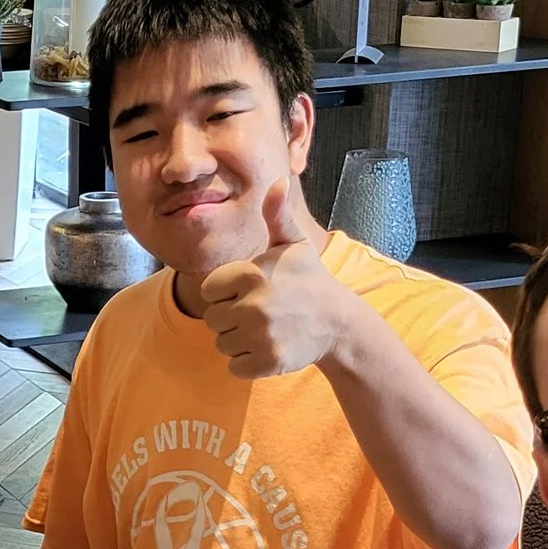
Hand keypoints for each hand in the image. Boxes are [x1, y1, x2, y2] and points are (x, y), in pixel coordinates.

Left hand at [197, 179, 366, 378]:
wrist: (338, 323)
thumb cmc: (309, 280)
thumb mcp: (294, 245)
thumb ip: (277, 216)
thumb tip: (277, 182)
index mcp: (251, 274)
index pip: (209, 290)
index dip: (226, 293)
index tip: (250, 291)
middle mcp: (253, 304)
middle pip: (212, 319)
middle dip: (231, 318)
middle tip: (261, 313)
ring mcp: (261, 335)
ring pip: (222, 344)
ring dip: (238, 341)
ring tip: (266, 329)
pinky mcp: (268, 361)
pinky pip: (234, 367)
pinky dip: (247, 362)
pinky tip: (268, 348)